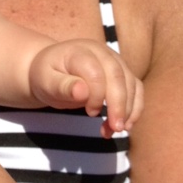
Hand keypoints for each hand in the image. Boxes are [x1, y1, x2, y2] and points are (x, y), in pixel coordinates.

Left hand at [28, 40, 143, 134]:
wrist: (52, 69)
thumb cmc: (47, 75)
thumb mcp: (45, 81)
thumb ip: (62, 86)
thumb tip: (82, 92)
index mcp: (80, 51)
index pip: (96, 72)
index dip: (97, 95)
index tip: (89, 113)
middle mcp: (102, 53)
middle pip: (118, 77)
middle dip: (120, 105)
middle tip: (116, 129)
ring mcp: (115, 61)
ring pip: (131, 84)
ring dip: (129, 110)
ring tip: (117, 130)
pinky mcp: (123, 74)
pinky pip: (136, 90)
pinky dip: (135, 109)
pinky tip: (126, 125)